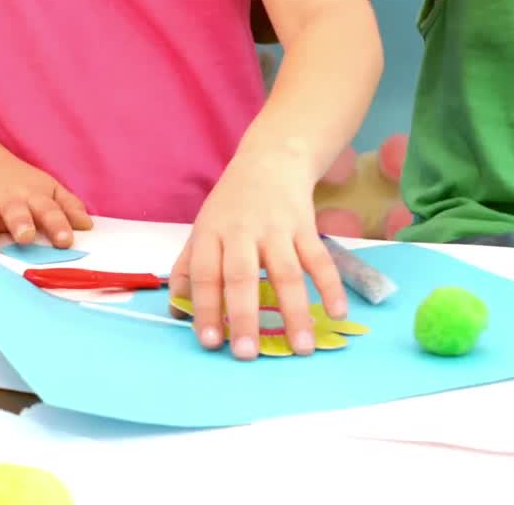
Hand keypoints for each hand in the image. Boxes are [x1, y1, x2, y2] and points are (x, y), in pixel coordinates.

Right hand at [0, 143, 91, 248]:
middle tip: (26, 237)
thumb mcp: (47, 188)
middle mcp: (9, 200)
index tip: (65, 240)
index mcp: (33, 196)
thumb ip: (67, 206)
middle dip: (20, 223)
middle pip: (16, 212)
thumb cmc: (19, 181)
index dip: (58, 225)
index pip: (49, 210)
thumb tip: (87, 225)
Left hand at [169, 148, 347, 359]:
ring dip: (295, 311)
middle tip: (247, 353)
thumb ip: (187, 269)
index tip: (210, 342)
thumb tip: (176, 313)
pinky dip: (330, 286)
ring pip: (286, 272)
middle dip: (244, 316)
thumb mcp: (203, 230)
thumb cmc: (231, 206)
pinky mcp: (306, 226)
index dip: (205, 308)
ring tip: (302, 348)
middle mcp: (241, 230)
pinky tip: (337, 314)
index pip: (204, 274)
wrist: (271, 160)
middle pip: (242, 275)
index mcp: (210, 233)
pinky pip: (320, 259)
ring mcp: (276, 228)